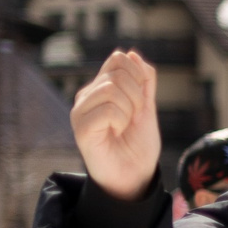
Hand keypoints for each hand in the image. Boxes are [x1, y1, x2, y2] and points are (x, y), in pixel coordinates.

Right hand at [69, 52, 162, 200]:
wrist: (135, 174)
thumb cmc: (138, 143)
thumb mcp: (147, 107)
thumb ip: (144, 81)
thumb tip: (131, 53)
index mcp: (101, 88)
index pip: (118, 59)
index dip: (139, 74)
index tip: (142, 100)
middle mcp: (88, 96)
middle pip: (117, 72)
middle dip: (137, 96)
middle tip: (133, 118)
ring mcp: (81, 111)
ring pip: (111, 89)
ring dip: (129, 110)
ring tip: (123, 127)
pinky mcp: (80, 127)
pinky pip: (107, 109)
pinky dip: (120, 121)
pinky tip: (115, 133)